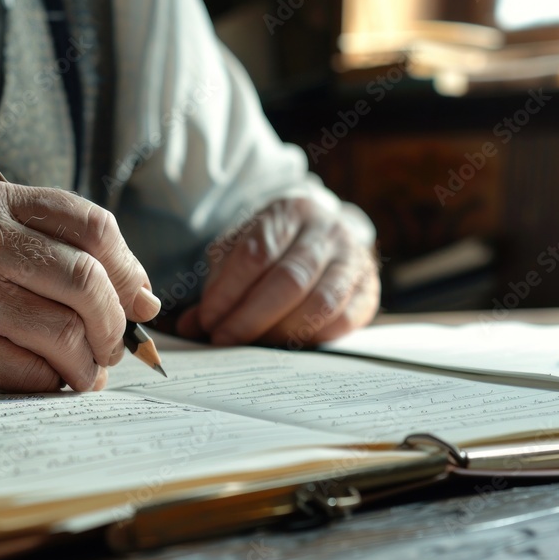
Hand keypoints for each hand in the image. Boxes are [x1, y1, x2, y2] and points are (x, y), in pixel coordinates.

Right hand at [0, 180, 160, 391]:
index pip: (92, 225)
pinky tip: (48, 381)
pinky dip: (51, 382)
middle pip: (86, 282)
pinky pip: (26, 369)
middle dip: (114, 325)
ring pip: (62, 332)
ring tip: (84, 372)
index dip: (130, 270)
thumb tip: (143, 297)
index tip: (139, 301)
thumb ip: (52, 251)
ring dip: (88, 364)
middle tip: (113, 347)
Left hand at [175, 197, 378, 347]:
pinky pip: (344, 320)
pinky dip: (312, 338)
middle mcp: (327, 231)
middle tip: (223, 340)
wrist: (323, 235)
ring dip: (280, 332)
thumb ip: (216, 286)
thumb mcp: (238, 251)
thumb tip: (189, 326)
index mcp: (289, 212)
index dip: (228, 292)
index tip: (206, 320)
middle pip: (288, 280)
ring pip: (320, 302)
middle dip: (250, 317)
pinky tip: (285, 346)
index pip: (255, 254)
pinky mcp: (368, 289)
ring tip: (251, 347)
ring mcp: (353, 259)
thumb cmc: (273, 246)